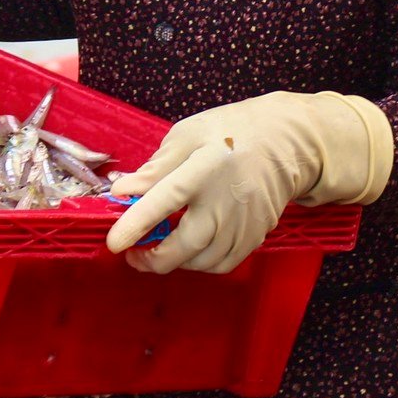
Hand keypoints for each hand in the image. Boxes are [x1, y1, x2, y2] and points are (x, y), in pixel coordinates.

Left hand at [104, 90, 391, 274]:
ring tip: (159, 247)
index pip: (164, 201)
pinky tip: (189, 248)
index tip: (113, 242)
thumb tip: (123, 191)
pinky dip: (199, 263)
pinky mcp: (255, 236)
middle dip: (152, 259)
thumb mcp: (187, 135)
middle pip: (184, 246)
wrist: (284, 141)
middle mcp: (225, 201)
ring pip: (201, 261)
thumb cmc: (229, 133)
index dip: (136, 224)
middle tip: (133, 254)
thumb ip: (154, 168)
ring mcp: (244, 223)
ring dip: (174, 261)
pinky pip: (222, 264)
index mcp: (203, 169)